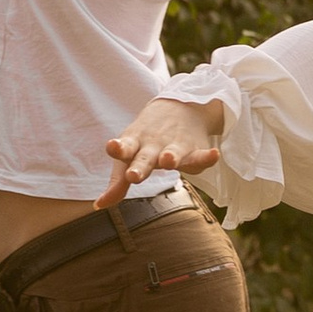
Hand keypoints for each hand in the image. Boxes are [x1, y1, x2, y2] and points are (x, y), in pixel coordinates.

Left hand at [97, 94, 224, 204]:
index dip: (117, 148)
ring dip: (171, 157)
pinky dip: (207, 156)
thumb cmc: (147, 139)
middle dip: (140, 166)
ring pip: (173, 153)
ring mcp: (174, 145)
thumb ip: (117, 183)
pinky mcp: (194, 149)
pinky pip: (201, 155)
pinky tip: (214, 155)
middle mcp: (153, 145)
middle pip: (145, 157)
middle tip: (133, 175)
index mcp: (134, 145)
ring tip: (169, 161)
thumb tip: (99, 206)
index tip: (112, 146)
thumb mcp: (129, 155)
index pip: (124, 147)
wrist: (179, 105)